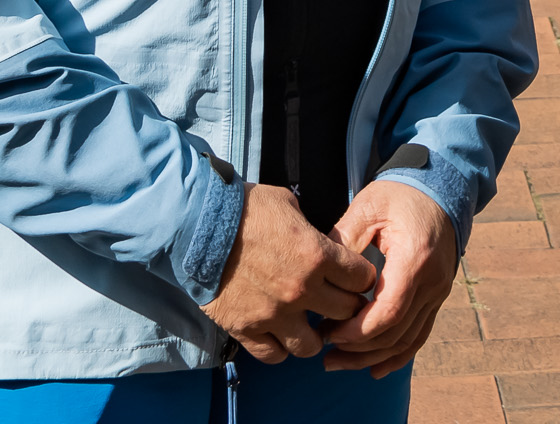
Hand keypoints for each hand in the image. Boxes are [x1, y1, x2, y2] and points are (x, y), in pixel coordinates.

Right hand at [203, 183, 376, 363]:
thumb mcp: (288, 206)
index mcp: (317, 255)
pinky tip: (280, 336)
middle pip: (346, 313)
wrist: (197, 225)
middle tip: (337, 302)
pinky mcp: (246, 329)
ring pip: (312, 346)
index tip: (355, 278)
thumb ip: (309, 229)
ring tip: (309, 326)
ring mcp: (274, 314)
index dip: (362, 278)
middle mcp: (301, 290)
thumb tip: (318, 240)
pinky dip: (280, 348)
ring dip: (314, 336)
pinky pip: (274, 355)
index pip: (362, 279)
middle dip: (346, 307)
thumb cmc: (244, 208)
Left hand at [321, 180, 459, 375]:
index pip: (387, 311)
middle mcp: (432, 281)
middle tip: (324, 353)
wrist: (440, 187)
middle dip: (357, 349)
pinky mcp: (437, 296)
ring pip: (407, 340)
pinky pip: (420, 334)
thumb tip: (319, 275)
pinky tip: (375, 368)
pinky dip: (398, 356)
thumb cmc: (401, 194)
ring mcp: (438, 292)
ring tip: (339, 363)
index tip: (328, 333)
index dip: (356, 331)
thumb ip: (344, 241)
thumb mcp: (368, 207)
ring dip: (373, 357)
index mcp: (414, 259)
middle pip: (395, 332)